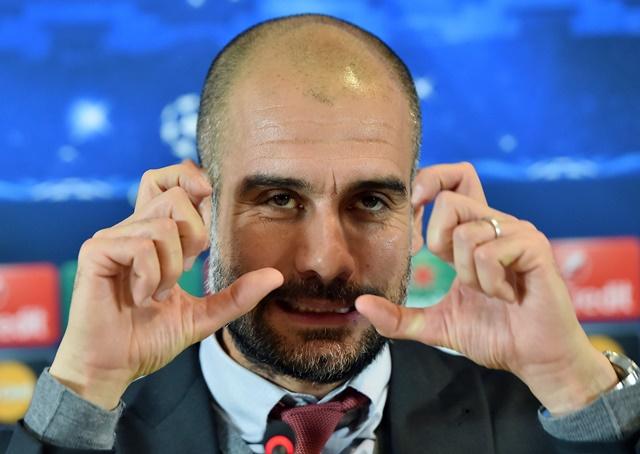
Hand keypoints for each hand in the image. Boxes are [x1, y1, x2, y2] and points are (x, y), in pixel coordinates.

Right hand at [50, 161, 282, 409]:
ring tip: (159, 294)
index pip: (170, 179)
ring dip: (173, 266)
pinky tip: (142, 298)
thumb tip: (276, 276)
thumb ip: (236, 295)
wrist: (112, 368)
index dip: (194, 183)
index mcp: (154, 235)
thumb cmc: (148, 339)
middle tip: (186, 269)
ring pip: (163, 224)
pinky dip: (152, 276)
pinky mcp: (96, 252)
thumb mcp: (202, 316)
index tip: (207, 226)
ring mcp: (112, 238)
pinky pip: (141, 245)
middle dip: (195, 234)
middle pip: (175, 194)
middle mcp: (132, 229)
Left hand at [356, 162, 616, 414]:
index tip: (414, 233)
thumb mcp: (436, 324)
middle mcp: (496, 223)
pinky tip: (507, 297)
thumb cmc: (494, 335)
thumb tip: (361, 304)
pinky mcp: (534, 247)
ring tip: (491, 293)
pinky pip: (489, 251)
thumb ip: (399, 317)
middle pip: (450, 199)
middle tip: (457, 274)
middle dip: (439, 242)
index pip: (453, 178)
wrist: (535, 360)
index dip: (427, 186)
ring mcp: (517, 233)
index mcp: (474, 231)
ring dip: (469, 274)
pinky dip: (489, 282)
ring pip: (466, 231)